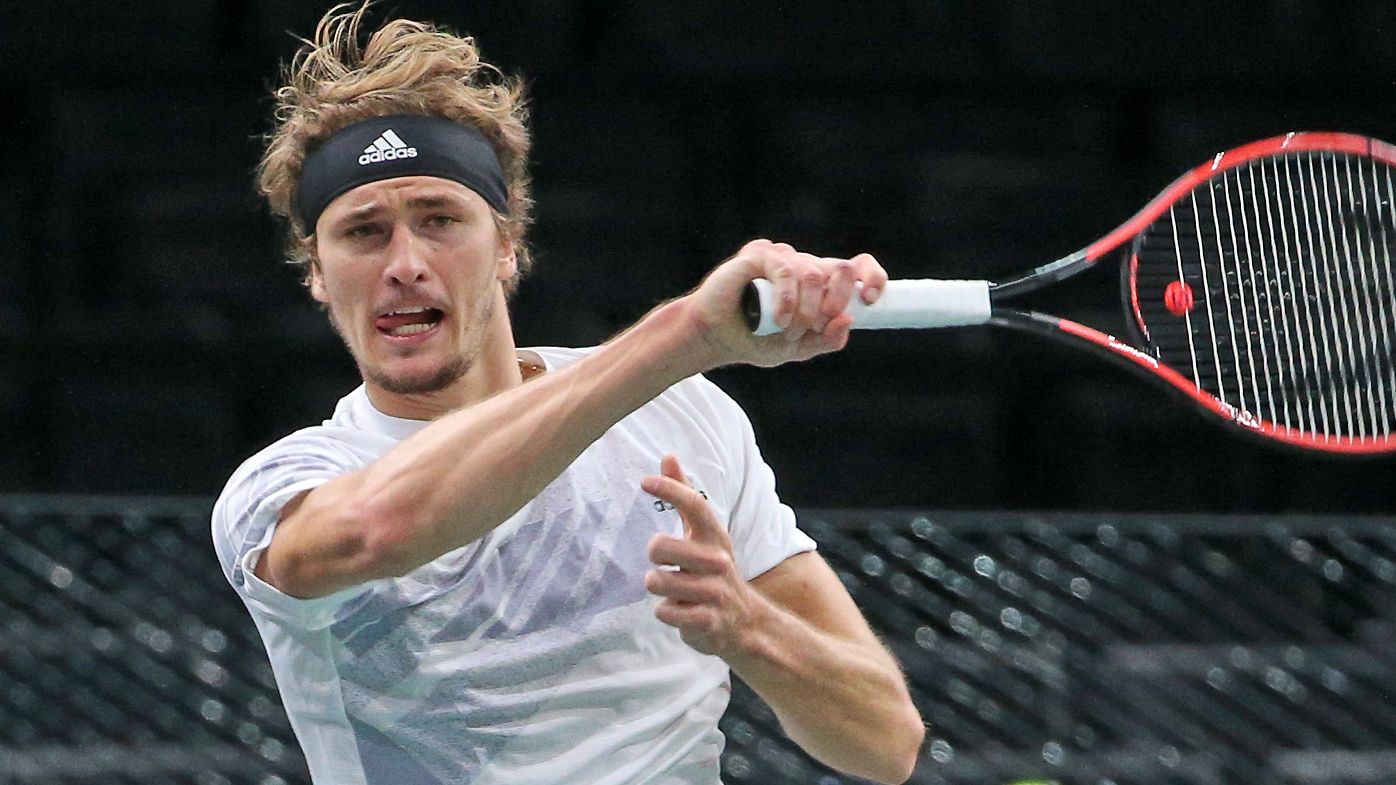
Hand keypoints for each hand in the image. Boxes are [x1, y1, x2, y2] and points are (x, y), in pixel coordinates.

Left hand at [642, 454, 765, 657]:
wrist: (746, 623)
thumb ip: (684, 495)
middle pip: (659, 547)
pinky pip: (664, 612)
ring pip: (656, 582)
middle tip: (667, 565)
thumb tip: (668, 456)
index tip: (645, 481)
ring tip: (676, 591)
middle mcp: (718, 561)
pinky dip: (666, 613)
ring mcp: (714, 592)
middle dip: (654, 557)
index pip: (696, 504)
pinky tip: (683, 612)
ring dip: (658, 588)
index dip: (671, 489)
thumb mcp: (705, 533)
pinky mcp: (707, 621)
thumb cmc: (714, 571)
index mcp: (715, 536)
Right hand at [685, 239, 887, 367]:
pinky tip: (778, 318)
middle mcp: (804, 266)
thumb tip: (849, 322)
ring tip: (784, 330)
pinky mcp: (759, 255)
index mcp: (820, 285)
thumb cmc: (754, 340)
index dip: (872, 276)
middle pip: (841, 269)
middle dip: (837, 300)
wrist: (715, 338)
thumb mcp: (796, 349)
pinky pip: (786, 270)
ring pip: (814, 274)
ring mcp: (783, 258)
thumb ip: (824, 340)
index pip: (857, 268)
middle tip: (818, 323)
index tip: (871, 299)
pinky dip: (787, 298)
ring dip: (805, 310)